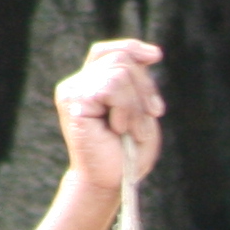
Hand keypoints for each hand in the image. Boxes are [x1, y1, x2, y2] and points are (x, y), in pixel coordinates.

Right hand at [56, 39, 165, 194]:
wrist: (112, 181)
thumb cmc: (127, 151)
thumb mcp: (141, 109)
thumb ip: (138, 81)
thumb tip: (151, 53)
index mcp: (92, 84)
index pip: (110, 51)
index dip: (133, 48)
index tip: (156, 56)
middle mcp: (78, 83)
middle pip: (122, 58)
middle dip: (145, 88)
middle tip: (148, 117)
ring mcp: (72, 90)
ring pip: (120, 72)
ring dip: (136, 105)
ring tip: (130, 130)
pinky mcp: (73, 100)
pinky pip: (112, 86)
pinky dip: (126, 109)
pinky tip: (118, 129)